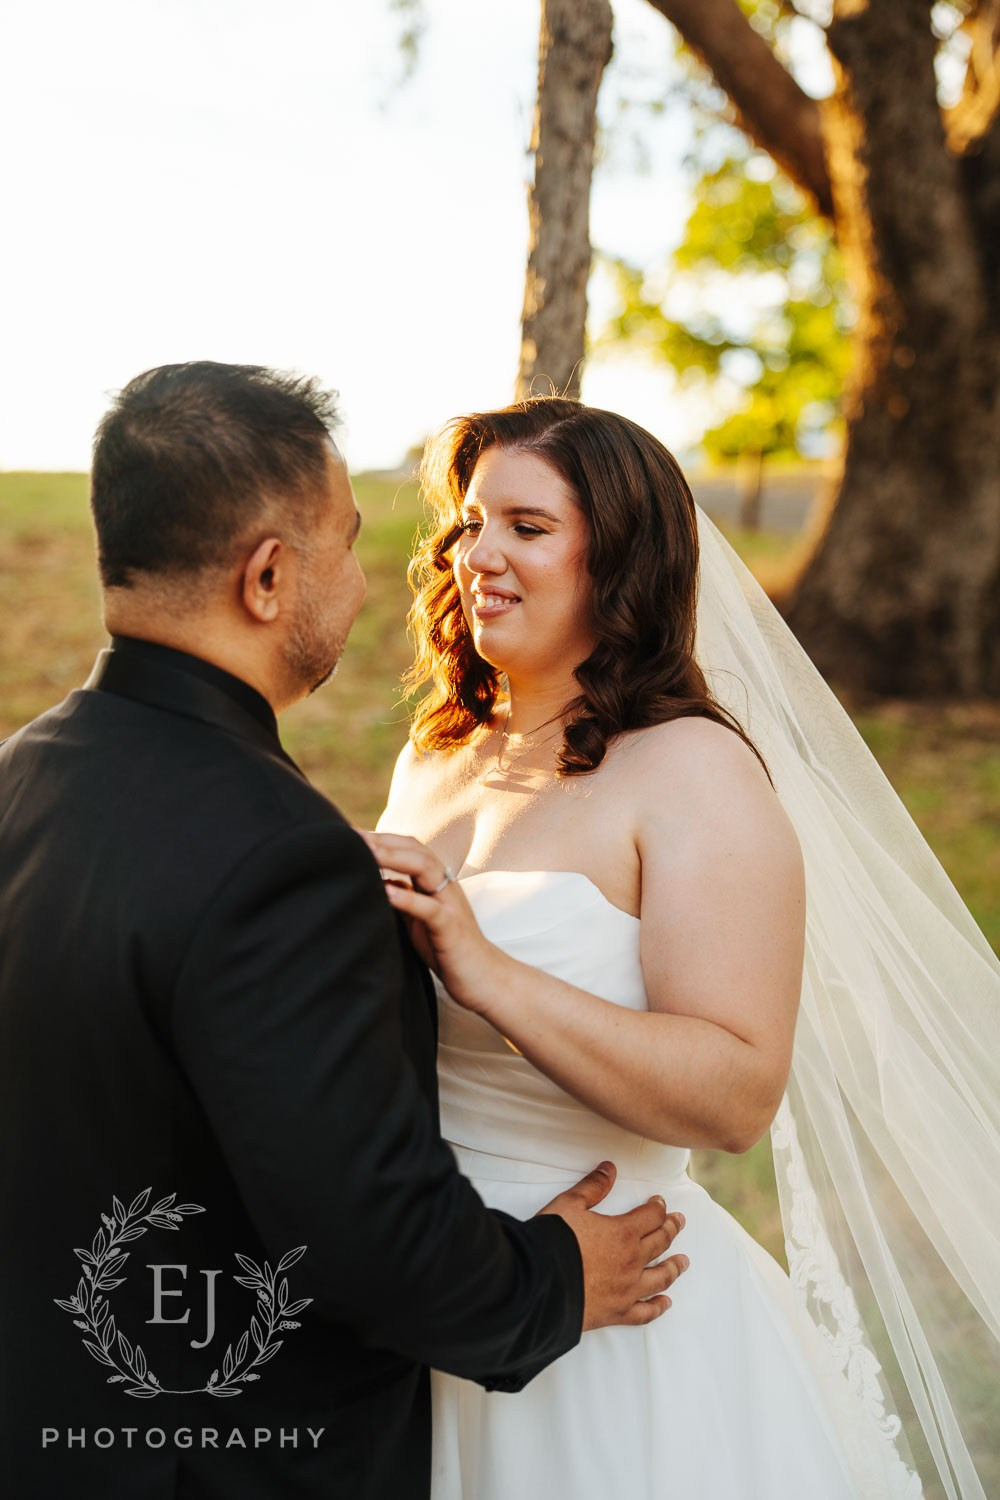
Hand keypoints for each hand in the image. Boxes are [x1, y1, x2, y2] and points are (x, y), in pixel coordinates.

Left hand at [358, 831, 510, 1011]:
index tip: (353, 835)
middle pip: (416, 851)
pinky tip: (387, 893)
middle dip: (384, 842)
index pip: (410, 849)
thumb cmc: (448, 948)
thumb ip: (404, 897)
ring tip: (368, 853)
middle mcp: (446, 887)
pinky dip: (408, 899)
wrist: (485, 978)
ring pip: (426, 869)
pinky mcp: (452, 928)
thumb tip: (378, 881)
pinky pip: (430, 909)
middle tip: (354, 837)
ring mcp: (451, 905)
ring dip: (394, 858)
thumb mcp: (420, 917)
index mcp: (437, 883)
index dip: (383, 839)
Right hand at [538, 1162, 687, 1330]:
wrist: (539, 1284)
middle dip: (671, 1229)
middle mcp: (632, 1261)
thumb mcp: (570, 1204)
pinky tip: (665, 1303)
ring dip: (674, 1267)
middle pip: (660, 1242)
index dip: (658, 1207)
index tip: (661, 1203)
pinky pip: (644, 1312)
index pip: (651, 1216)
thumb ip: (593, 1186)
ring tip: (683, 1262)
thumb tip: (610, 1168)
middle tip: (679, 1222)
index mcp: (623, 1232)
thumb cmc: (553, 1242)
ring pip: (660, 1277)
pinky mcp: (617, 1312)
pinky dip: (658, 1307)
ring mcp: (627, 1289)